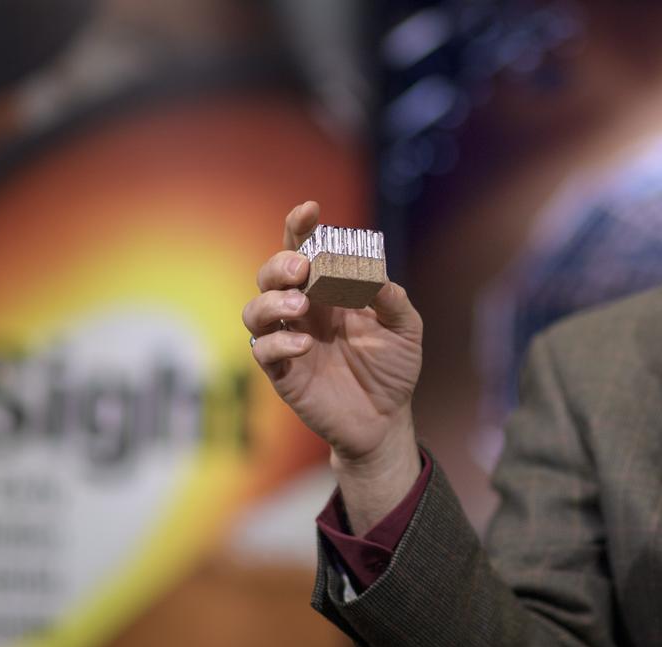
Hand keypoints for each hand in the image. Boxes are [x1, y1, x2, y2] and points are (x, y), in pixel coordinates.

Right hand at [242, 202, 422, 529]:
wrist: (386, 420)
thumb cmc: (393, 368)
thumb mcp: (405, 331)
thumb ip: (395, 303)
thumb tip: (382, 279)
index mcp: (329, 291)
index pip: (305, 250)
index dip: (300, 228)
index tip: (309, 210)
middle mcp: (303, 311)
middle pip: (271, 275)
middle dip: (280, 265)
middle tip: (302, 268)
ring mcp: (289, 340)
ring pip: (256, 311)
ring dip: (272, 302)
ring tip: (300, 306)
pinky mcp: (284, 374)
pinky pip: (264, 352)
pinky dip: (279, 344)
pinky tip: (305, 346)